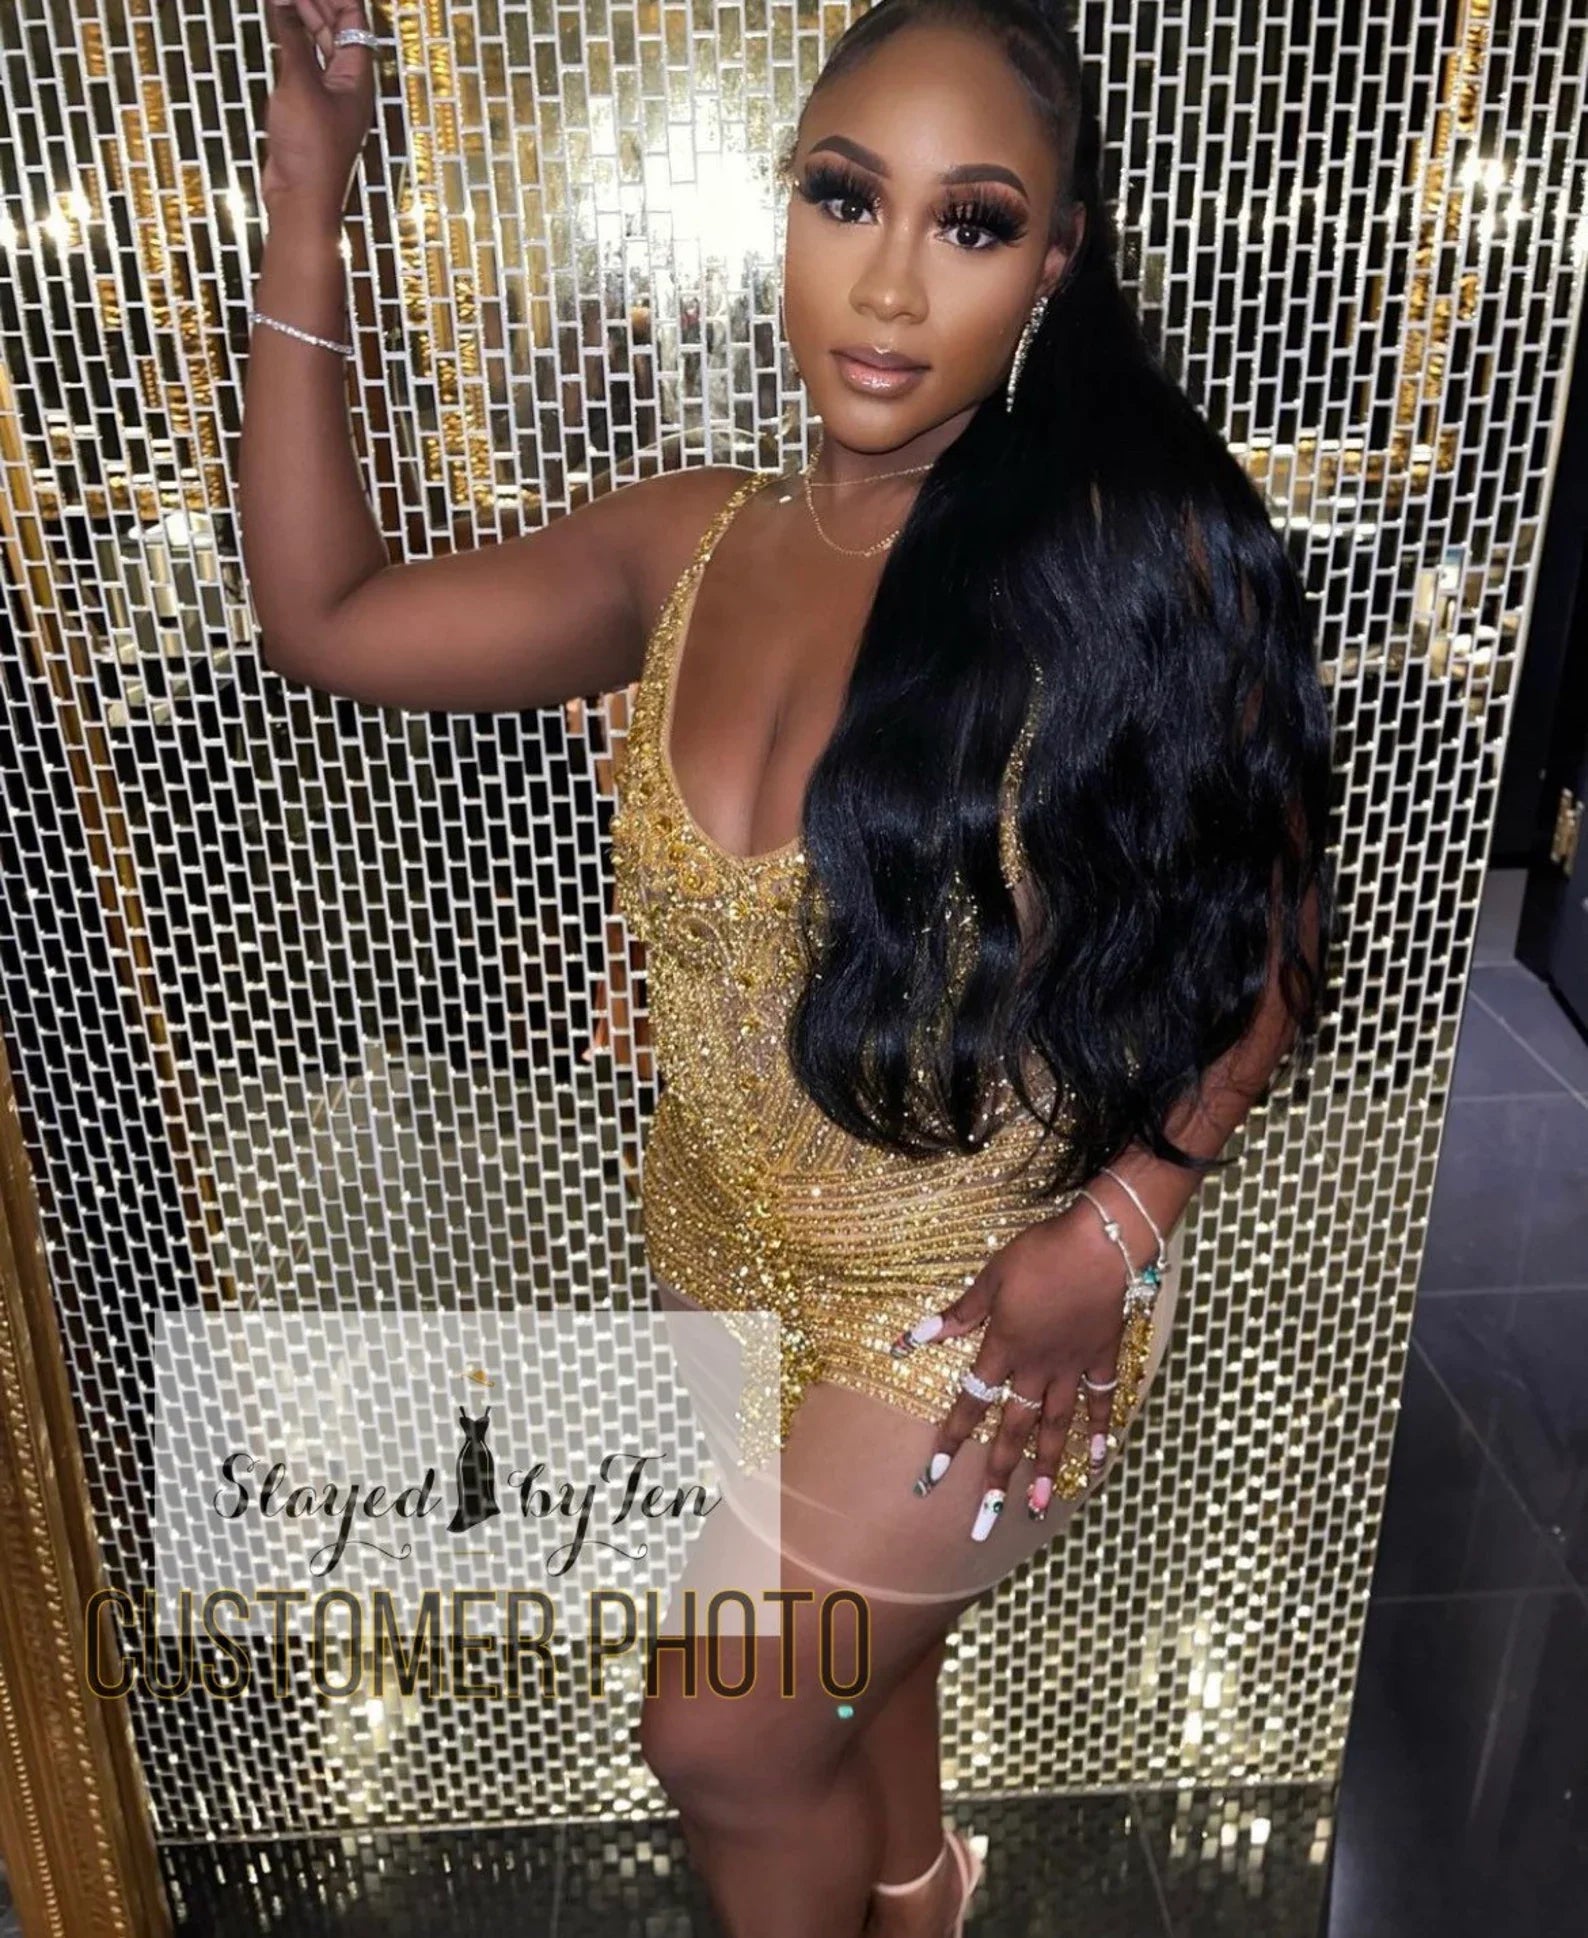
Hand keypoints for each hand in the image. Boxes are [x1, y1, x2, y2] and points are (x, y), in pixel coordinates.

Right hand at [261, 0, 378, 222]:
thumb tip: (284, 1)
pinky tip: (279, 27)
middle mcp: (347, 85)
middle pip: (336, 30)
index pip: (353, 22)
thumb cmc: (310, 150)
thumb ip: (292, 40)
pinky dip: (292, 44)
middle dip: (316, 2)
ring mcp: (328, 97)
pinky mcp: (308, 109)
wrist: (301, 199)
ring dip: (302, 19)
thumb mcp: (300, 86)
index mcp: (358, 78)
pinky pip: (303, 65)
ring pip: (318, 46)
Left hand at [895, 1207, 1132, 1537]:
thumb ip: (960, 1314)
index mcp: (1005, 1348)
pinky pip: (1101, 1401)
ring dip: (1048, 1469)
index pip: (971, 1402)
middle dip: (998, 1475)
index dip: (951, 1440)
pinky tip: (1100, 1458)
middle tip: (988, 1520)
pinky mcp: (1102, 1357)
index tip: (934, 1478)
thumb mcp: (992, 1278)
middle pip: (1014, 1429)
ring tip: (1041, 1509)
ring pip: (1057, 1427)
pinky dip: (1100, 1429)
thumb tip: (914, 1339)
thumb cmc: (1040, 1254)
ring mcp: (1073, 1367)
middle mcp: (1037, 1368)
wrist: (1101, 1244)